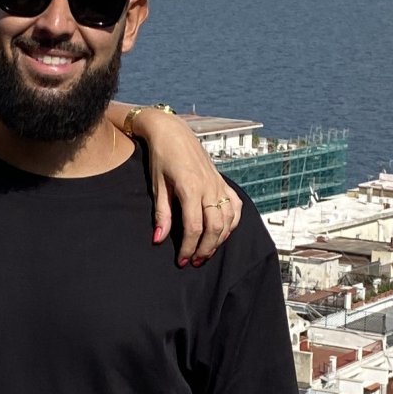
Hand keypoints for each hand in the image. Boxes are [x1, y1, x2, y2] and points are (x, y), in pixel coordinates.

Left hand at [131, 108, 240, 266]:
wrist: (172, 132)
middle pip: (215, 227)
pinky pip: (235, 207)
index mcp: (190, 187)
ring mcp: (218, 184)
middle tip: (194, 261)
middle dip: (205, 249)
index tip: (182, 261)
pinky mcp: (223, 182)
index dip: (188, 248)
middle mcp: (209, 187)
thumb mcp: (157, 186)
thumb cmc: (161, 156)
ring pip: (228, 220)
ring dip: (219, 240)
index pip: (194, 227)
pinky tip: (223, 232)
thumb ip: (161, 214)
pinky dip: (232, 223)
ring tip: (206, 252)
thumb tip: (158, 239)